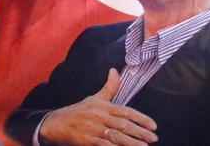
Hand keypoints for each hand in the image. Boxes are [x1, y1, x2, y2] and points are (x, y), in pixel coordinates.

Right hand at [39, 69, 157, 145]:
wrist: (56, 123)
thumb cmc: (78, 111)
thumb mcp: (94, 98)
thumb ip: (109, 87)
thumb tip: (115, 70)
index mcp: (102, 106)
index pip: (125, 111)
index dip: (141, 118)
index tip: (153, 125)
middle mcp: (99, 116)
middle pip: (123, 125)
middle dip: (140, 132)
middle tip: (153, 137)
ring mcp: (93, 129)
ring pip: (116, 137)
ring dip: (132, 143)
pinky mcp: (87, 141)